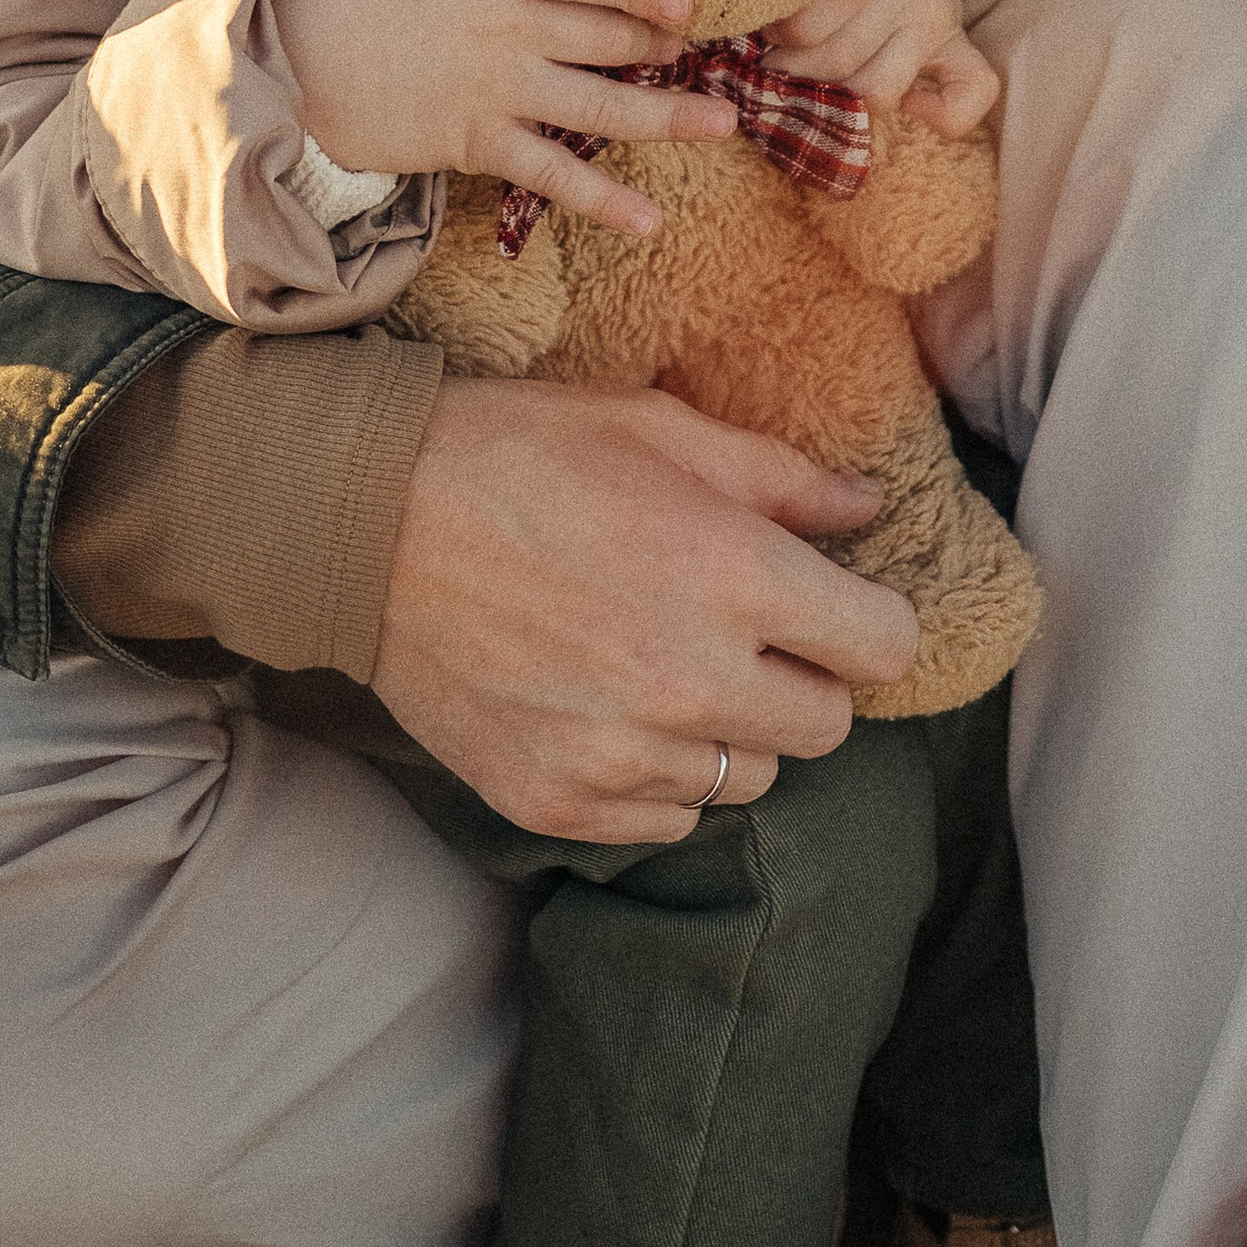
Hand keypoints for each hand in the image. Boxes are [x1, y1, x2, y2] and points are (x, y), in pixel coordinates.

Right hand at [276, 0, 736, 237]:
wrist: (269, 74)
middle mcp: (501, 24)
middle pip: (605, 35)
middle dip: (663, 45)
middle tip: (713, 52)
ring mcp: (493, 88)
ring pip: (598, 105)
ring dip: (667, 116)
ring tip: (723, 121)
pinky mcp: (475, 143)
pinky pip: (551, 173)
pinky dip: (601, 199)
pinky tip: (649, 219)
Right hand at [370, 370, 919, 836]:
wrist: (363, 522)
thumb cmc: (517, 453)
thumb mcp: (656, 428)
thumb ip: (778, 478)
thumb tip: (866, 512)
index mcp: (734, 577)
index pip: (882, 647)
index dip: (869, 620)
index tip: (834, 603)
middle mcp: (690, 684)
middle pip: (827, 727)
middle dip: (803, 677)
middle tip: (747, 631)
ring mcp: (622, 756)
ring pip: (749, 779)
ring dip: (732, 731)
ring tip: (666, 664)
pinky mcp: (559, 802)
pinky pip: (667, 819)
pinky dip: (659, 777)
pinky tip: (613, 709)